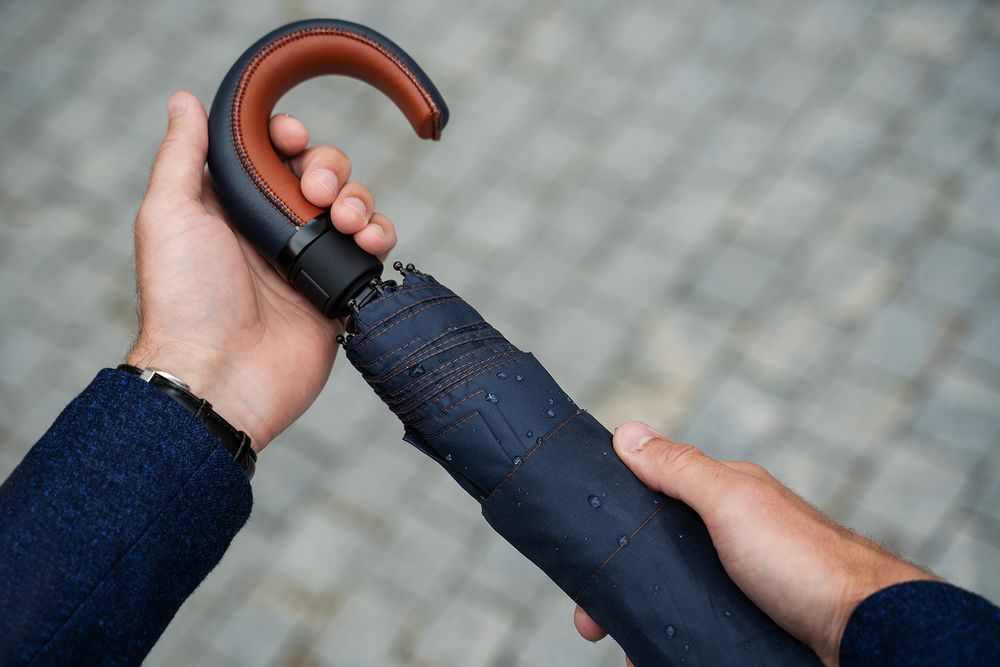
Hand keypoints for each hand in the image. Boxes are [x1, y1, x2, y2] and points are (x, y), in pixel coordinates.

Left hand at [127, 91, 396, 450]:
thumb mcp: (170, 215)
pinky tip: (369, 241)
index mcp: (233, 206)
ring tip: (346, 221)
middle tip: (317, 192)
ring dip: (358, 199)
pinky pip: (372, 250)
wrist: (221, 376)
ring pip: (352, 205)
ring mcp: (309, 260)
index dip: (288, 137)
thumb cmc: (185, 300)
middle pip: (320, 173)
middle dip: (329, 168)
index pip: (272, 153)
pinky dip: (379, 235)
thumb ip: (183, 155)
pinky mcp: (338, 290)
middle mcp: (273, 229)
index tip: (291, 139)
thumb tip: (184, 99)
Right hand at [573, 422, 936, 666]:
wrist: (865, 635)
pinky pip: (693, 633)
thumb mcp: (732, 502)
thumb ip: (680, 469)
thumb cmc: (804, 561)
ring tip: (620, 651)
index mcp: (724, 501)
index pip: (650, 499)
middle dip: (615, 589)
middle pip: (654, 558)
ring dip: (637, 622)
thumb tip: (627, 431)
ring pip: (670, 600)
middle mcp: (728, 540)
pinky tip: (649, 658)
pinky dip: (666, 644)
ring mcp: (737, 586)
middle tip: (589, 626)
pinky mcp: (745, 626)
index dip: (611, 523)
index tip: (578, 557)